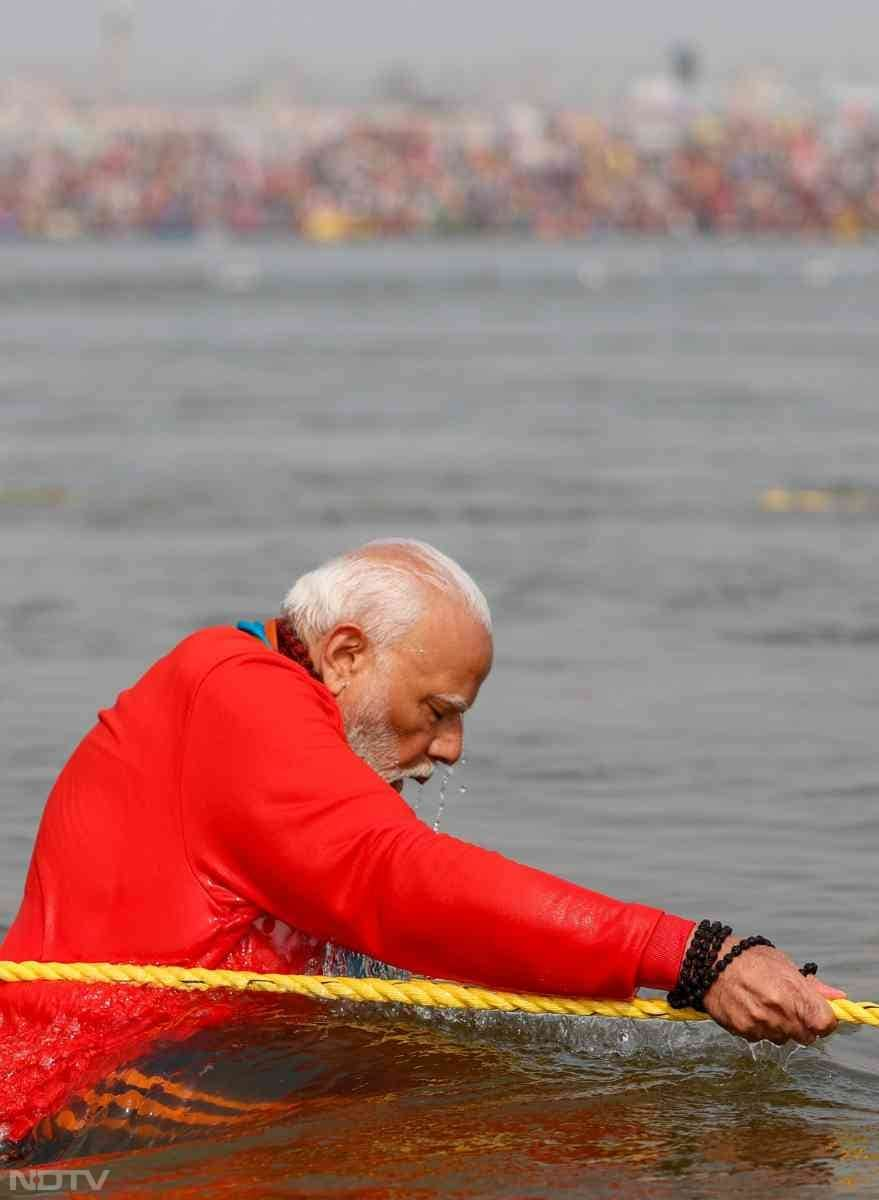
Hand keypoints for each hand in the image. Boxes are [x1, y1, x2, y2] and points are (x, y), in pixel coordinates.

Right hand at [702, 936, 844, 1044]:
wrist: (709, 962)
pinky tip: (750, 1009)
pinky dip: (759, 1028)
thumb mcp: (782, 964)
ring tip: (764, 1004)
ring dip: (779, 1027)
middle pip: (806, 1036)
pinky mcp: (744, 1031)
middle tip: (788, 1007)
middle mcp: (779, 1012)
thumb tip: (837, 997)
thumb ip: (810, 985)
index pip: (825, 1024)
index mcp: (793, 992)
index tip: (818, 1015)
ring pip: (783, 1038)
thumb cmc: (747, 958)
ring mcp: (761, 1024)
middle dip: (802, 1025)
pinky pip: (761, 1038)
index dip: (824, 1021)